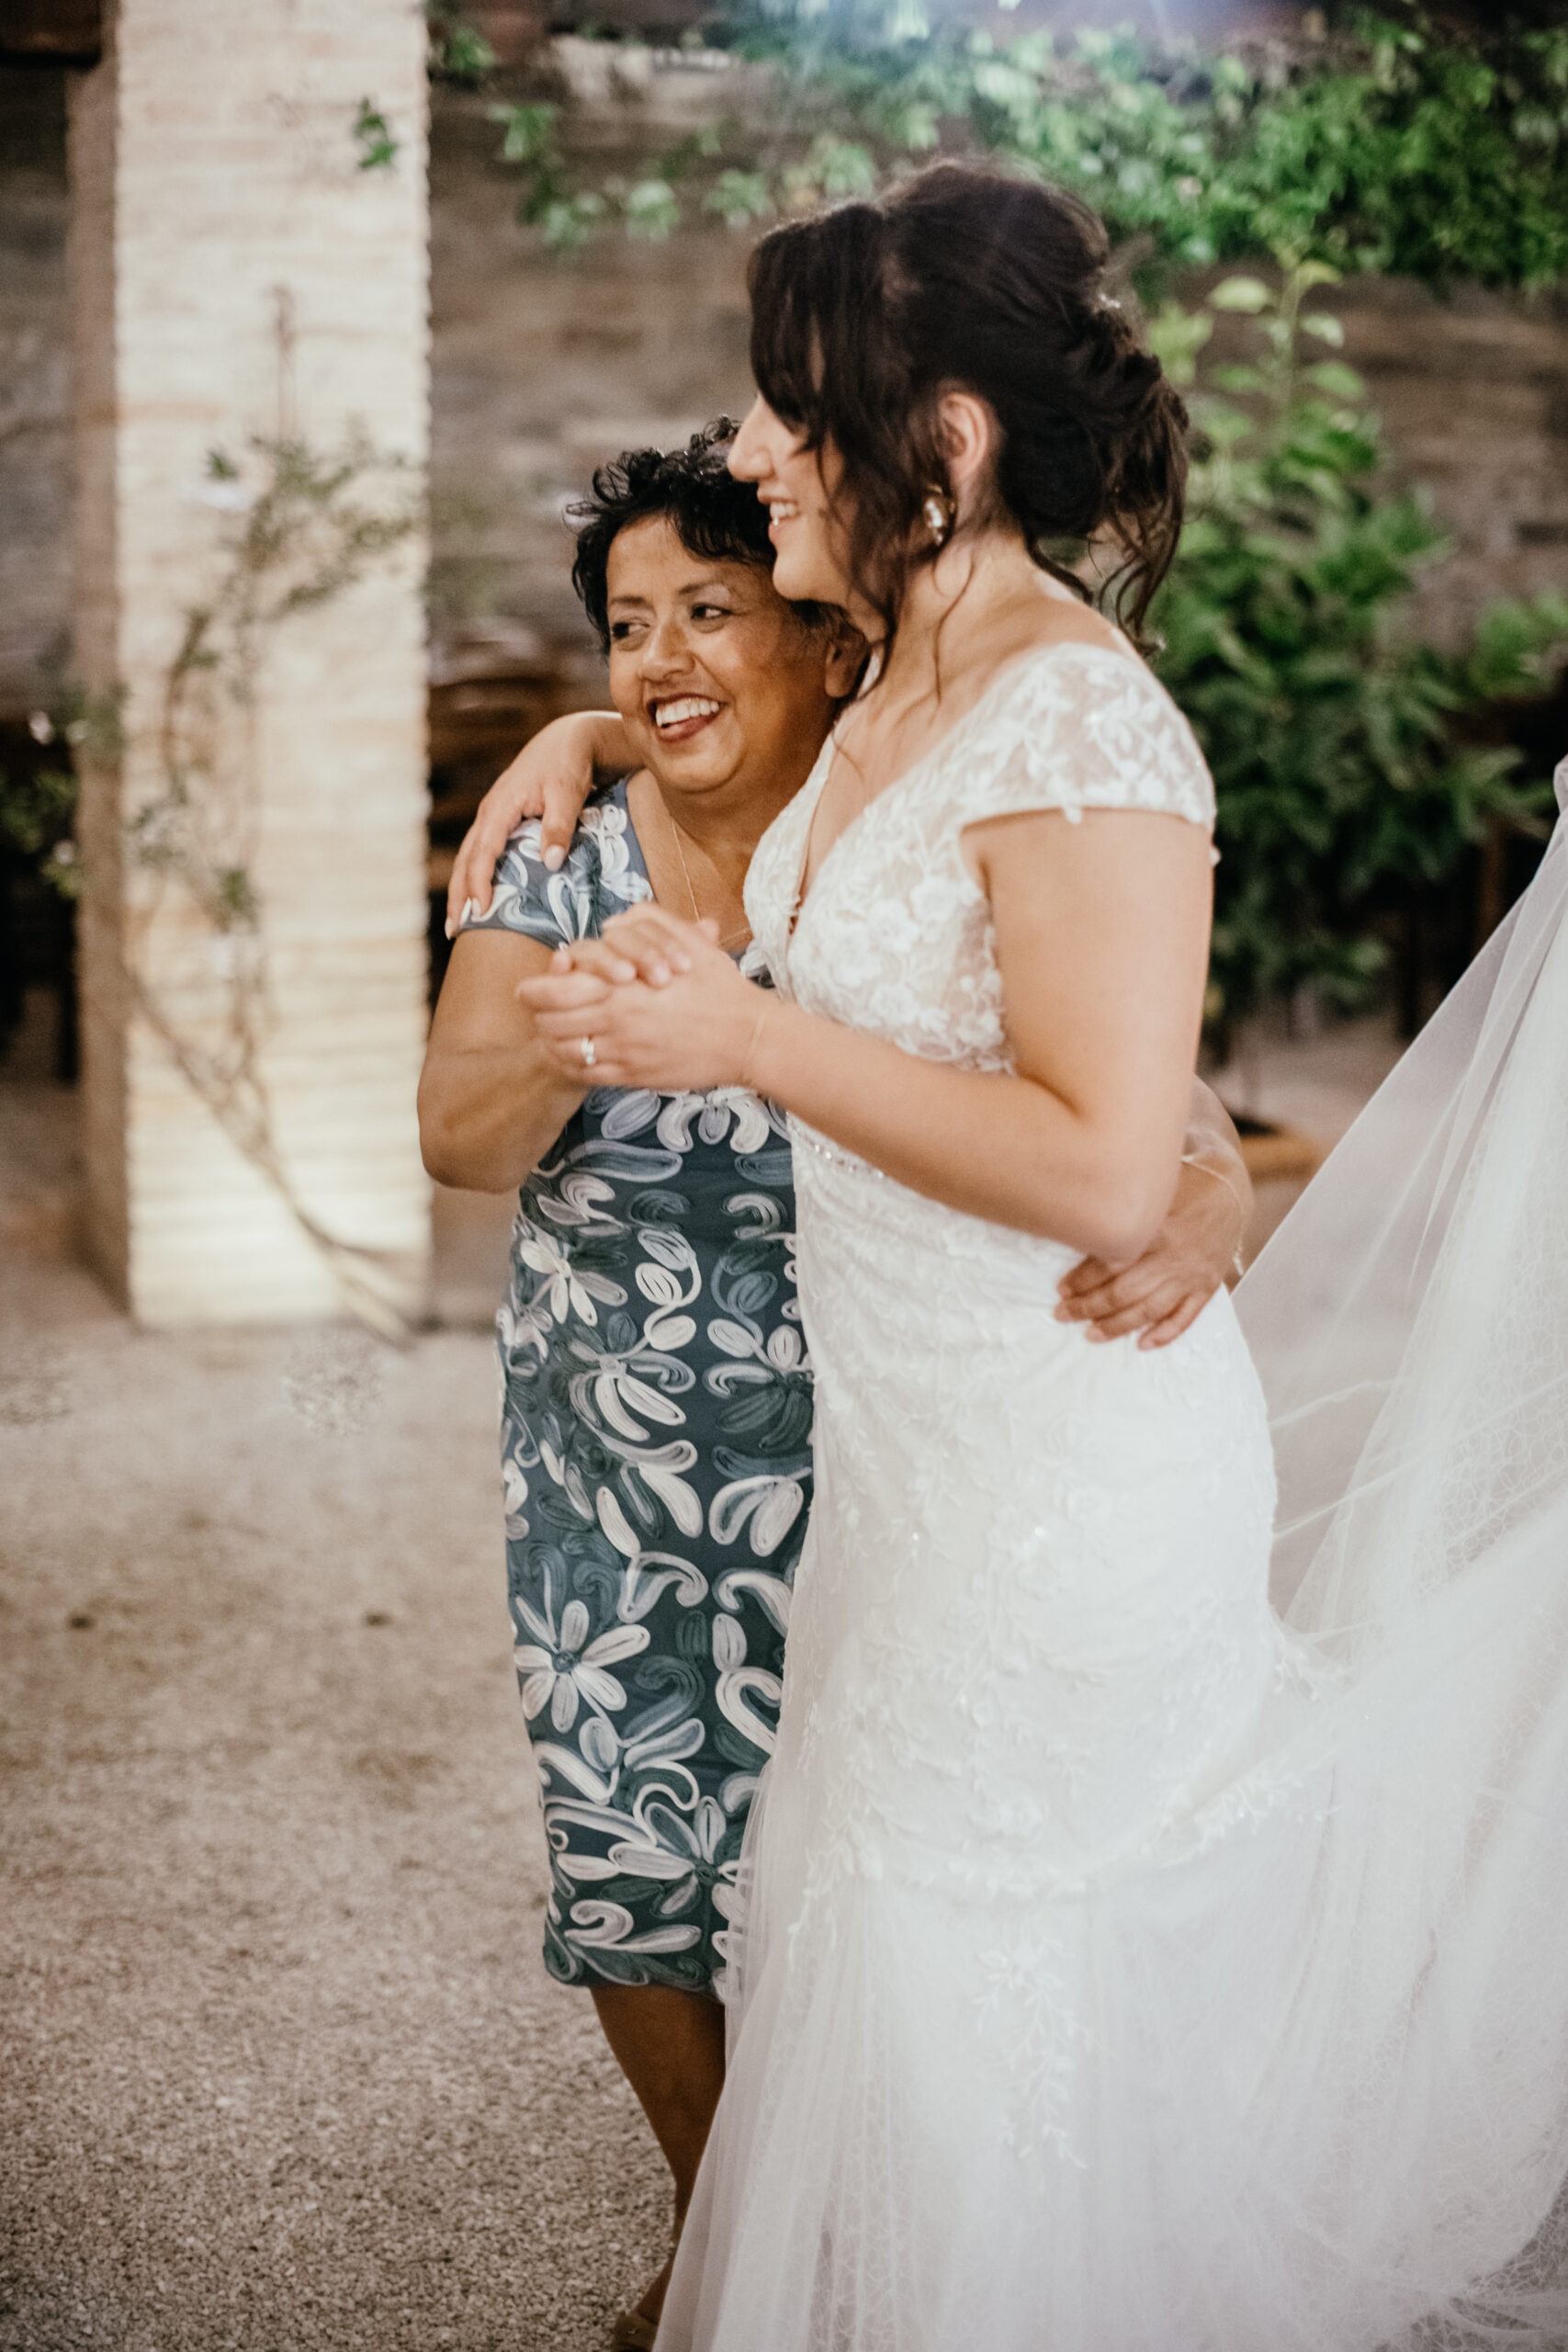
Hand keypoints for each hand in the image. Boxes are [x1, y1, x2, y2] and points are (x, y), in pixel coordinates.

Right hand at [444, 710, 620, 937]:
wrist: (566, 742)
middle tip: (456, 930)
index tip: (481, 910)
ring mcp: (491, 818)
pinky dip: (474, 877)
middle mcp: (489, 813)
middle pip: (466, 859)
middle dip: (459, 894)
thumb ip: (559, 826)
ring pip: (469, 858)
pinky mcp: (499, 822)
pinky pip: (480, 854)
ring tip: (458, 923)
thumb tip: (550, 862)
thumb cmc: (568, 765)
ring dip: (462, 890)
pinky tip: (477, 899)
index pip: (484, 851)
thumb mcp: (568, 793)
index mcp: (501, 806)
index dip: (480, 882)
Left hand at [518, 911, 764, 1093]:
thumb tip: (611, 926)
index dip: (534, 989)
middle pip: (546, 1022)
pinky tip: (579, 1054)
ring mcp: (621, 1052)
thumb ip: (645, 922)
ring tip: (558, 1031)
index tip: (537, 986)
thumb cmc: (719, 987)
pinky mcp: (632, 1077)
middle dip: (538, 1014)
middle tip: (543, 1008)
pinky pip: (584, 1075)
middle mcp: (612, 1020)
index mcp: (619, 985)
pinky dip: (571, 1064)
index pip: (549, 990)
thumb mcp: (686, 939)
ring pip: (560, 1051)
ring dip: (552, 1040)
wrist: (747, 1037)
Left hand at [1055, 1155, 1243, 1348]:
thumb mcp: (1151, 1186)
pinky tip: (1142, 1344)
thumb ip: (1121, 1204)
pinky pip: (1185, 1317)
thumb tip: (1075, 1215)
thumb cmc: (1183, 1185)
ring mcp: (1191, 1275)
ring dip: (1117, 1326)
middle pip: (1124, 1292)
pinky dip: (1164, 1334)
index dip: (1083, 1280)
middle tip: (1063, 1313)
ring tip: (1090, 1333)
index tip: (1062, 1288)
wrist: (1230, 1192)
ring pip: (1149, 1310)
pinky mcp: (1206, 1287)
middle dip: (1089, 1307)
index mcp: (1157, 1229)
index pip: (1112, 1262)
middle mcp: (1173, 1256)